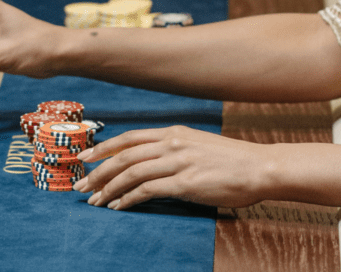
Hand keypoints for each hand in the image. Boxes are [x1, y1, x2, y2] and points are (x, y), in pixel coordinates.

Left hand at [73, 125, 272, 209]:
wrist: (260, 168)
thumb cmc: (232, 161)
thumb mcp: (199, 145)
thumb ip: (175, 149)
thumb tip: (150, 160)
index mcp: (175, 132)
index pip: (129, 138)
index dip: (103, 148)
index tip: (84, 158)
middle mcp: (173, 143)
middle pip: (124, 156)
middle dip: (97, 172)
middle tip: (80, 186)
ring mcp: (179, 162)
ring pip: (131, 173)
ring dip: (108, 188)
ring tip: (95, 201)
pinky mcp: (186, 183)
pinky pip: (147, 191)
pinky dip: (128, 199)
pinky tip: (118, 207)